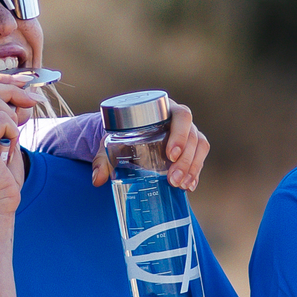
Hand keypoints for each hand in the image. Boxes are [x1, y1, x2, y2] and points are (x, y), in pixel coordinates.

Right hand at [0, 79, 38, 216]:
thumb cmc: (0, 180)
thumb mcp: (3, 140)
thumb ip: (6, 116)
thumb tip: (23, 92)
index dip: (0, 82)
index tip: (25, 85)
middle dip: (12, 92)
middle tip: (31, 105)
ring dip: (10, 114)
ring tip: (13, 136)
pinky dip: (12, 129)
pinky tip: (9, 148)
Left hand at [88, 100, 208, 190]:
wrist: (128, 133)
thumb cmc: (122, 132)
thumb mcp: (111, 142)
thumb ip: (103, 159)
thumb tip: (97, 179)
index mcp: (164, 109)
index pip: (182, 116)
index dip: (180, 135)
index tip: (170, 155)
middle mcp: (179, 120)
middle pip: (193, 136)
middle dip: (186, 159)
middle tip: (173, 179)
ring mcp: (188, 134)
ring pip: (200, 148)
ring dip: (193, 168)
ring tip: (181, 185)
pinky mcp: (190, 148)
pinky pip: (199, 159)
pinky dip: (195, 173)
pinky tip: (189, 186)